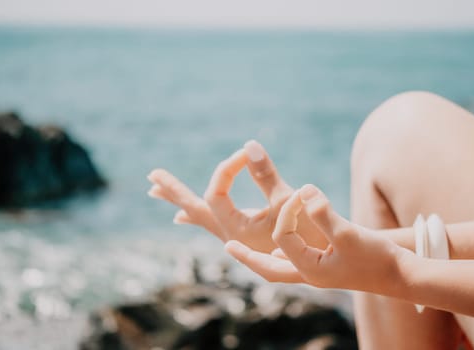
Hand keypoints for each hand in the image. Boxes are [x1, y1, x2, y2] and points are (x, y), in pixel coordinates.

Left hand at [147, 141, 327, 252]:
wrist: (322, 263)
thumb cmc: (308, 235)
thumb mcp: (287, 202)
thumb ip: (266, 174)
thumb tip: (248, 143)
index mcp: (235, 229)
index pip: (217, 191)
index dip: (227, 168)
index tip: (245, 154)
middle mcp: (229, 234)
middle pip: (194, 209)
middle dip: (174, 190)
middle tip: (151, 177)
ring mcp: (236, 236)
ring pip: (201, 216)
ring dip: (182, 200)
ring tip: (158, 192)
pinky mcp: (245, 235)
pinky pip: (212, 222)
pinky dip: (197, 214)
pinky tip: (185, 217)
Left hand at [225, 184, 405, 293]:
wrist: (402, 276)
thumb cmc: (377, 257)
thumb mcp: (348, 233)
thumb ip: (322, 212)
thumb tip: (303, 191)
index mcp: (308, 268)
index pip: (283, 233)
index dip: (289, 209)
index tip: (301, 192)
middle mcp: (308, 274)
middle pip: (267, 268)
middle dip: (247, 256)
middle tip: (227, 246)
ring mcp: (317, 274)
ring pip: (280, 267)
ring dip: (261, 257)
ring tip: (245, 249)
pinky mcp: (327, 268)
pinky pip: (295, 264)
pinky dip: (282, 256)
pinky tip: (279, 248)